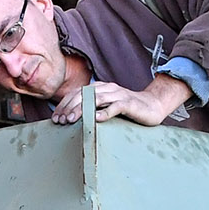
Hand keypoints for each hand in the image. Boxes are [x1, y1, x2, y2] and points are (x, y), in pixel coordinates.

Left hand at [52, 75, 193, 126]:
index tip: (56, 118)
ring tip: (72, 120)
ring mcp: (118, 95)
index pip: (76, 93)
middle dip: (69, 108)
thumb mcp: (106, 107)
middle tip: (61, 121)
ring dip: (82, 110)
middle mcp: (107, 88)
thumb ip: (92, 108)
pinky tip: (96, 119)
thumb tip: (71, 118)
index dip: (64, 105)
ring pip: (96, 99)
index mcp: (99, 88)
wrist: (152, 106)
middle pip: (83, 95)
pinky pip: (115, 107)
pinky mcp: (129, 104)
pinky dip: (105, 113)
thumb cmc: (127, 109)